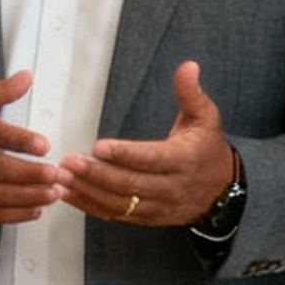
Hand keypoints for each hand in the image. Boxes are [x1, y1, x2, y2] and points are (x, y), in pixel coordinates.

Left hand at [55, 60, 234, 226]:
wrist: (222, 192)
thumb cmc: (208, 149)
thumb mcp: (206, 118)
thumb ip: (191, 93)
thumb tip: (188, 66)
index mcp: (184, 160)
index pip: (151, 159)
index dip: (124, 154)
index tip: (98, 147)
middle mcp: (170, 187)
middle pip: (129, 184)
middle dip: (96, 175)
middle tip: (68, 163)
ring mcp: (157, 206)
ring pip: (119, 203)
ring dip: (88, 191)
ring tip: (62, 178)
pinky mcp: (146, 218)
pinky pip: (115, 215)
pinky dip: (90, 205)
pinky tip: (68, 194)